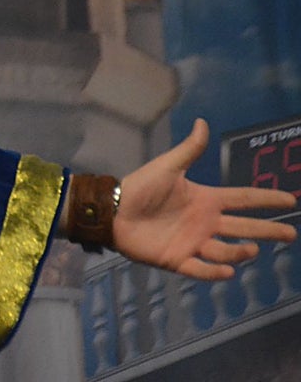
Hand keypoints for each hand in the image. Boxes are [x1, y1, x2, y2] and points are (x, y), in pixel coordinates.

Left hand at [112, 118, 296, 279]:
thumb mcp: (166, 167)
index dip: (266, 199)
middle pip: (243, 227)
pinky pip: (200, 270)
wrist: (112, 210)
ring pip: (225, 250)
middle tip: (290, 234)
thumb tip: (202, 122)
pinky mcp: (178, 259)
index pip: (243, 199)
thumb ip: (188, 150)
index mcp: (206, 200)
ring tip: (251, 249)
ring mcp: (193, 243)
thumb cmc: (140, 187)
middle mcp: (205, 223)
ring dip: (240, 251)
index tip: (290, 199)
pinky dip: (214, 272)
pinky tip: (227, 270)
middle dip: (268, 230)